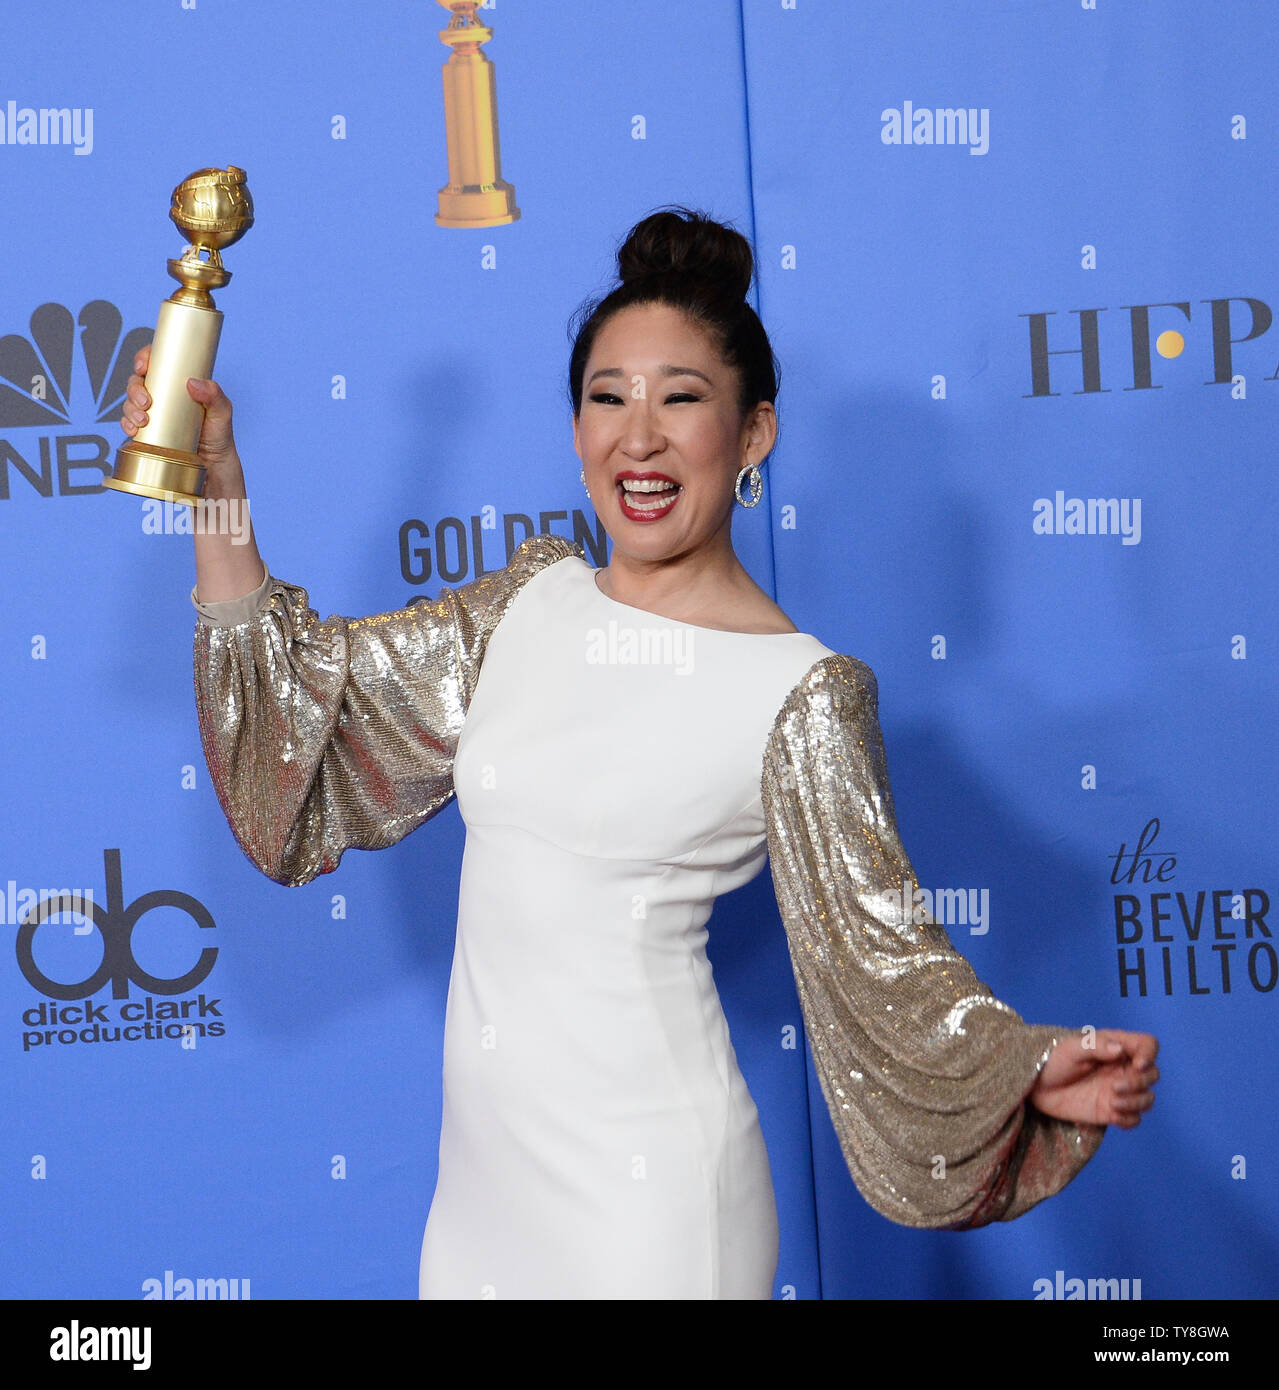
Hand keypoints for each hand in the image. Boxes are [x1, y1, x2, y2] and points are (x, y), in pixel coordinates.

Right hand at [121, 343, 242, 493]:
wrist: (213, 464)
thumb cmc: (219, 434)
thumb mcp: (222, 412)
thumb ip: (214, 395)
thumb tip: (192, 383)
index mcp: (178, 384)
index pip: (157, 363)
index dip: (144, 358)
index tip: (142, 366)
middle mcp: (163, 395)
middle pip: (138, 382)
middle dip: (135, 389)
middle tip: (146, 402)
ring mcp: (153, 412)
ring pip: (130, 401)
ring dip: (130, 408)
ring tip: (143, 420)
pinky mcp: (146, 430)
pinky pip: (129, 422)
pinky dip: (126, 424)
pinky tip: (133, 430)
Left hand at [1029, 1028, 1158, 1128]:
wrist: (1035, 1087)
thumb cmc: (1051, 1060)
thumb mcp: (1070, 1049)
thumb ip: (1095, 1046)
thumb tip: (1119, 1049)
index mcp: (1115, 1046)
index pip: (1148, 1045)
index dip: (1149, 1054)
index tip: (1137, 1064)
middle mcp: (1121, 1068)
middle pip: (1152, 1074)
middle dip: (1140, 1082)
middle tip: (1114, 1087)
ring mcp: (1118, 1090)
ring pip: (1147, 1098)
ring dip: (1136, 1102)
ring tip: (1113, 1102)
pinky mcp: (1111, 1111)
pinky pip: (1134, 1119)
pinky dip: (1130, 1119)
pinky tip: (1113, 1116)